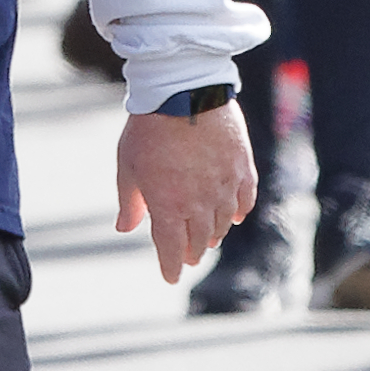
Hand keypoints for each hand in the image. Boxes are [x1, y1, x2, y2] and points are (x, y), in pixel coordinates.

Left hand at [116, 101, 257, 282]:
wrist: (183, 93)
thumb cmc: (147, 130)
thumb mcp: (127, 167)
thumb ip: (130, 202)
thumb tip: (124, 229)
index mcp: (169, 208)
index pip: (172, 251)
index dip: (171, 267)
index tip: (170, 277)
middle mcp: (200, 204)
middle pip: (199, 241)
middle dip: (192, 253)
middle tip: (187, 257)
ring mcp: (225, 187)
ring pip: (223, 223)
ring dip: (214, 234)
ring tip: (208, 239)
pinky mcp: (242, 168)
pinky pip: (245, 199)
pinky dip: (239, 211)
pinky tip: (236, 216)